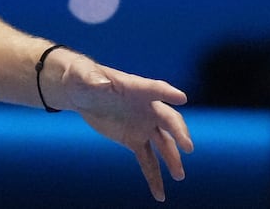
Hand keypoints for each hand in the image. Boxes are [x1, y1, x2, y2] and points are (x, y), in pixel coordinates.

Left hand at [56, 54, 193, 201]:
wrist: (82, 93)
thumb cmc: (83, 78)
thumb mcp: (83, 76)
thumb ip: (93, 79)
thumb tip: (101, 83)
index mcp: (136, 87)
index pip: (155, 88)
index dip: (167, 93)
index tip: (181, 98)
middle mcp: (146, 107)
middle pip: (168, 120)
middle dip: (179, 132)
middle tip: (188, 147)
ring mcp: (143, 126)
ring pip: (163, 144)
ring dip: (172, 159)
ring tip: (179, 176)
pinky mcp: (134, 140)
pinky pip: (148, 160)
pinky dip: (154, 177)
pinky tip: (160, 194)